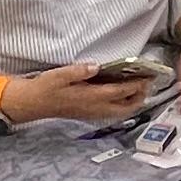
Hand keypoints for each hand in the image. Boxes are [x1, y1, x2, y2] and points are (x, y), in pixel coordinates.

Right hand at [11, 61, 153, 126]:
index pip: (120, 92)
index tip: (148, 77)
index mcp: (90, 97)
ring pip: (121, 112)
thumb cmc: (45, 87)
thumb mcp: (60, 75)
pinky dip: (123, 105)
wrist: (33, 103)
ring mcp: (92, 113)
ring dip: (133, 102)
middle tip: (148, 82)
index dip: (136, 85)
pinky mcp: (89, 114)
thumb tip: (96, 66)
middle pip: (126, 107)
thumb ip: (79, 71)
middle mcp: (95, 108)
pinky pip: (113, 112)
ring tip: (141, 89)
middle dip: (140, 96)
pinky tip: (123, 96)